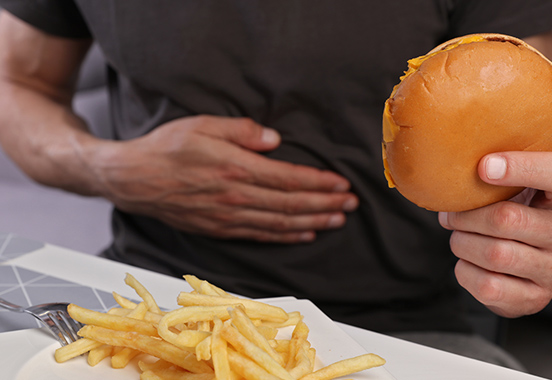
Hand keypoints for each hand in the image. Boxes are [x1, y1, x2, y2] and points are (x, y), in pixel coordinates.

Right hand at [92, 115, 357, 242]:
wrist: (134, 179)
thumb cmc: (167, 148)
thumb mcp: (202, 125)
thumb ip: (242, 131)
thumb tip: (275, 140)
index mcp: (234, 167)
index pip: (288, 179)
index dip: (318, 183)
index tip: (341, 184)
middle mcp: (235, 196)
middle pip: (290, 204)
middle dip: (325, 204)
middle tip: (351, 204)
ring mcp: (228, 217)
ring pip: (280, 223)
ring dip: (312, 222)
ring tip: (337, 220)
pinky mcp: (220, 229)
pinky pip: (260, 235)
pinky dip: (286, 236)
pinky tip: (304, 233)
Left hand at [439, 152, 551, 317]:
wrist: (528, 263)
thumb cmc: (516, 212)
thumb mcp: (518, 187)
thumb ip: (501, 173)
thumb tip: (466, 170)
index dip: (521, 168)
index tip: (484, 167)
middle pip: (506, 219)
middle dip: (466, 217)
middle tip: (452, 216)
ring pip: (494, 254)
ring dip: (463, 243)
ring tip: (461, 237)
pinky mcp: (533, 298)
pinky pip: (488, 286)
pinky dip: (465, 272)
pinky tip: (470, 263)